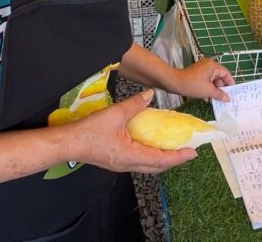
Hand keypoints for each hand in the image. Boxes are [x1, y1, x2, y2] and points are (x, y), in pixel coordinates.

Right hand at [74, 90, 196, 173]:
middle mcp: (129, 164)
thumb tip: (150, 95)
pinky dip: (150, 155)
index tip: (192, 152)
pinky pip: (139, 161)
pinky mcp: (116, 161)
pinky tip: (151, 145)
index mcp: (131, 156)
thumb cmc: (90, 131)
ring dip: (162, 158)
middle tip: (187, 150)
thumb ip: (135, 105)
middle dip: (174, 160)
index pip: (161, 159)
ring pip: (148, 165)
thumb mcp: (115, 114)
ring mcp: (122, 165)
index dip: (178, 156)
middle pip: (157, 166)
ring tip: (173, 148)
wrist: (68, 143)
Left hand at [175, 59, 233, 101]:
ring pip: (212, 80)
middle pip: (219, 77)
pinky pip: (206, 80)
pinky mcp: (197, 74)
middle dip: (221, 88)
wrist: (175, 83)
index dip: (230, 83)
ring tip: (216, 100)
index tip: (232, 92)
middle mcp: (208, 65)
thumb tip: (228, 99)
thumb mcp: (208, 91)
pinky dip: (207, 88)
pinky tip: (207, 99)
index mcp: (213, 66)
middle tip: (224, 98)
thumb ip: (220, 94)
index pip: (226, 73)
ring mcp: (202, 69)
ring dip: (214, 90)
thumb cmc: (193, 85)